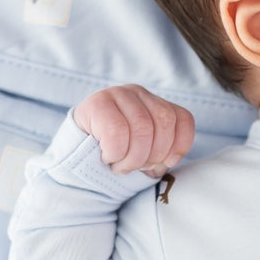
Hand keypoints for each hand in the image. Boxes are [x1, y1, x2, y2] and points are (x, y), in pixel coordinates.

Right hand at [71, 83, 194, 176]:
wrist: (76, 158)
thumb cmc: (117, 156)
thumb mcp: (146, 154)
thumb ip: (163, 152)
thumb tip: (167, 160)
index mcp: (155, 103)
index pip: (182, 119)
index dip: (178, 147)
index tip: (162, 163)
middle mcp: (138, 92)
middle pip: (164, 122)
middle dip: (153, 154)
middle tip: (136, 167)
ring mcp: (117, 93)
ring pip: (142, 128)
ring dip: (133, 158)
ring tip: (120, 165)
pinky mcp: (97, 103)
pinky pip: (118, 132)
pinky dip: (116, 153)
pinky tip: (107, 157)